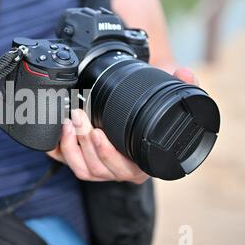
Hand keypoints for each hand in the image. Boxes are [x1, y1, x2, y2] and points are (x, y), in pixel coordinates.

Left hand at [47, 67, 197, 182]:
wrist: (137, 114)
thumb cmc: (151, 112)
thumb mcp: (169, 99)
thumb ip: (183, 86)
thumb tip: (185, 73)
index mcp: (141, 163)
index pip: (125, 169)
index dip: (108, 154)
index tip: (100, 133)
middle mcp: (120, 171)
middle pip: (98, 169)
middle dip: (85, 142)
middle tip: (79, 116)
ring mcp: (101, 170)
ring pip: (82, 170)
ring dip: (72, 146)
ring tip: (69, 121)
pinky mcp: (84, 163)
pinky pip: (69, 164)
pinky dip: (61, 150)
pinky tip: (58, 132)